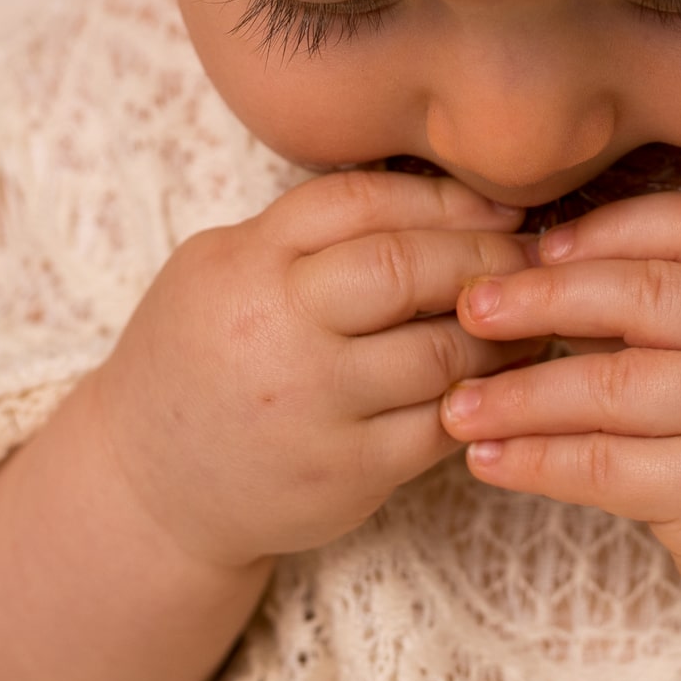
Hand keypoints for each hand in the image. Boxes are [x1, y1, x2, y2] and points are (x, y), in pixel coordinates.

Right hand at [89, 171, 549, 574]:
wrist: (148, 486)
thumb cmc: (198, 359)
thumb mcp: (220, 269)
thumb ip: (304, 231)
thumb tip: (435, 195)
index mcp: (247, 264)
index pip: (361, 202)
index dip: (444, 197)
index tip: (498, 202)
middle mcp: (278, 331)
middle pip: (407, 268)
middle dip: (486, 255)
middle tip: (531, 255)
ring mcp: (314, 407)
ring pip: (441, 350)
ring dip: (501, 331)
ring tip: (532, 316)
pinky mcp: (348, 473)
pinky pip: (440, 423)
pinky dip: (484, 396)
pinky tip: (504, 378)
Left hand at [439, 191, 680, 630]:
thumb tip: (563, 270)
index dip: (610, 228)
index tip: (541, 244)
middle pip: (640, 294)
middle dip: (541, 297)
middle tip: (469, 306)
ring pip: (609, 385)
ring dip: (518, 393)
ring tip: (458, 403)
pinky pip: (605, 466)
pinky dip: (536, 461)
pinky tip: (490, 460)